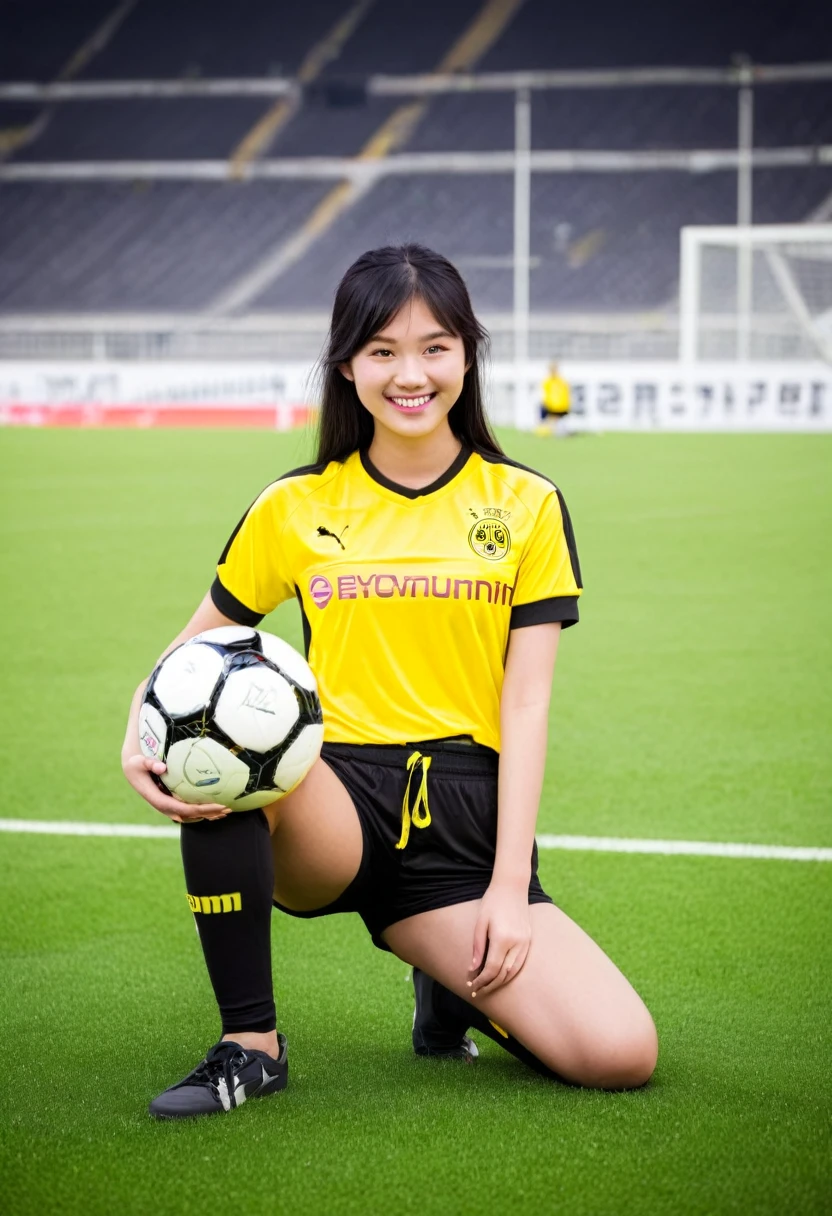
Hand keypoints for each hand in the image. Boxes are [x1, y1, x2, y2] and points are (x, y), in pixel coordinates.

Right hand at [121, 753, 228, 822]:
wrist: (131, 768)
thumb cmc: (136, 763)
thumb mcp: (139, 762)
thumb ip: (149, 763)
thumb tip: (162, 767)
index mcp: (158, 799)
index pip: (183, 809)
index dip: (201, 809)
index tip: (218, 806)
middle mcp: (164, 806)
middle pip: (190, 815)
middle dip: (209, 813)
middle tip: (228, 809)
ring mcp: (167, 805)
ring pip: (190, 815)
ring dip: (207, 814)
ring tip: (226, 811)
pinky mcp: (170, 801)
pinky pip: (188, 810)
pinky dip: (201, 811)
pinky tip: (214, 809)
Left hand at [467, 882, 531, 998]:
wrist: (512, 886)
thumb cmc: (492, 902)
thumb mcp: (480, 923)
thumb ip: (477, 947)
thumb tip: (473, 969)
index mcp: (503, 938)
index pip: (492, 969)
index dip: (481, 980)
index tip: (471, 985)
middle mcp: (517, 943)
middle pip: (504, 974)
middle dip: (489, 985)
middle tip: (477, 991)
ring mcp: (526, 942)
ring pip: (514, 971)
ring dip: (500, 982)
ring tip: (487, 986)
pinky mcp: (529, 940)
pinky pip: (520, 963)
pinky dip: (510, 973)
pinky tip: (500, 976)